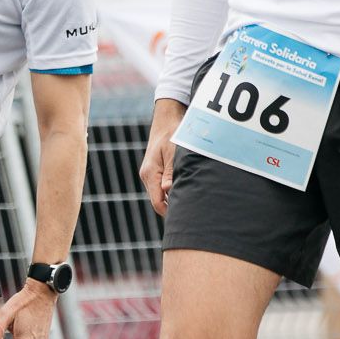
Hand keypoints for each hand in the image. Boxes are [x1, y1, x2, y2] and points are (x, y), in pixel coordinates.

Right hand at [139, 98, 185, 216]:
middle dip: (173, 208)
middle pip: (158, 201)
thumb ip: (171, 173)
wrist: (166, 120)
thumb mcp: (173, 153)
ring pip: (160, 195)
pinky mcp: (155, 171)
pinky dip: (171, 192)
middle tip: (192, 214)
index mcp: (150, 173)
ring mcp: (149, 174)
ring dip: (172, 199)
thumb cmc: (171, 134)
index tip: (186, 217)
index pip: (157, 202)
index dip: (170, 213)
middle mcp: (147, 175)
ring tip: (190, 203)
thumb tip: (168, 191)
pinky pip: (161, 187)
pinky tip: (184, 190)